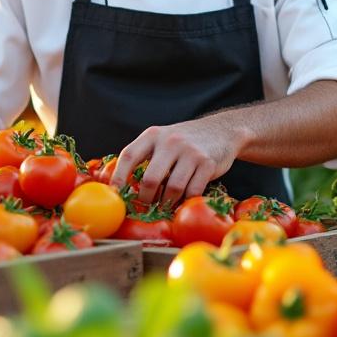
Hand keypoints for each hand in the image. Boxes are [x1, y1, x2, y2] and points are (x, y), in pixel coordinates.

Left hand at [112, 117, 241, 207]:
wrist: (221, 130)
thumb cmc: (184, 142)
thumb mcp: (162, 140)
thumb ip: (144, 156)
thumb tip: (120, 185)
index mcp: (153, 135)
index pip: (129, 156)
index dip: (118, 177)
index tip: (115, 194)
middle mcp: (171, 141)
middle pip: (151, 179)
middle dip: (146, 198)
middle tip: (145, 206)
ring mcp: (191, 152)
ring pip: (173, 188)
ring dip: (167, 203)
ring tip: (165, 206)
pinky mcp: (208, 163)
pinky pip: (193, 191)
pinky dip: (186, 201)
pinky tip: (183, 201)